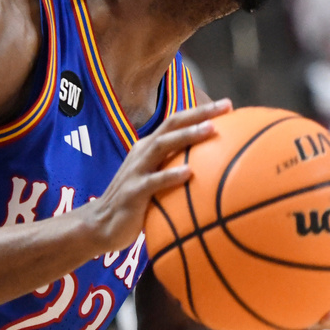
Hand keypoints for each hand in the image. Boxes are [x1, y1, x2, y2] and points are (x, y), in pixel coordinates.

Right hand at [86, 99, 232, 252]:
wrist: (102, 225)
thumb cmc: (138, 204)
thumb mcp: (157, 182)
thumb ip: (177, 171)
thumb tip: (215, 174)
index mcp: (149, 148)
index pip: (176, 122)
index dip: (200, 111)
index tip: (228, 105)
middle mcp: (143, 153)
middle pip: (172, 125)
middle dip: (199, 113)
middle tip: (226, 105)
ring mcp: (136, 170)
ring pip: (162, 145)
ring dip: (187, 135)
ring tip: (211, 129)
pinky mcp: (133, 192)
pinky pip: (153, 182)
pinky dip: (170, 176)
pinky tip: (189, 173)